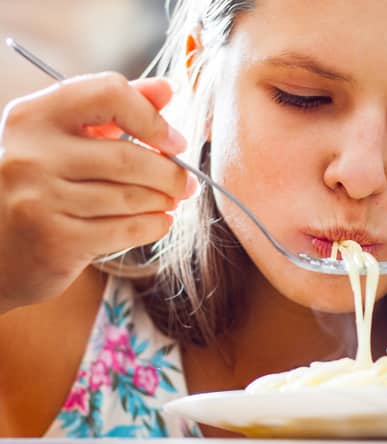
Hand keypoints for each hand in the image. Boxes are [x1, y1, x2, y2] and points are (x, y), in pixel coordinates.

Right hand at [0, 72, 195, 312]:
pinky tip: (159, 222)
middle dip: (170, 173)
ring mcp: (39, 199)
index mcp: (33, 116)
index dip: (152, 118)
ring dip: (163, 200)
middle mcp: (31, 154)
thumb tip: (166, 90)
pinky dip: (154, 226)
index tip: (174, 142)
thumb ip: (115, 108)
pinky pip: (126, 230)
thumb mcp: (66, 136)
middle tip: (185, 183)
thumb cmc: (42, 183)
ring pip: (130, 197)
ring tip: (171, 201)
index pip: (109, 93)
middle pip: (128, 156)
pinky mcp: (55, 241)